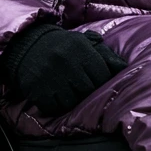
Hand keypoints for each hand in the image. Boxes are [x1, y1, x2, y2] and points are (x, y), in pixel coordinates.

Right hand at [0, 23, 127, 114]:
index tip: (95, 79)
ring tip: (67, 90)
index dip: (101, 80)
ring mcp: (50, 77)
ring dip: (72, 99)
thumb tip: (124, 67)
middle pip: (88, 90)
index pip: (102, 75)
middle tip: (81, 86)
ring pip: (72, 101)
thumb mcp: (82, 42)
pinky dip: (56, 104)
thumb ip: (104, 54)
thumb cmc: (60, 45)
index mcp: (79, 48)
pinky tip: (55, 95)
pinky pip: (54, 107)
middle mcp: (65, 62)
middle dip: (87, 90)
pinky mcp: (37, 90)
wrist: (26, 45)